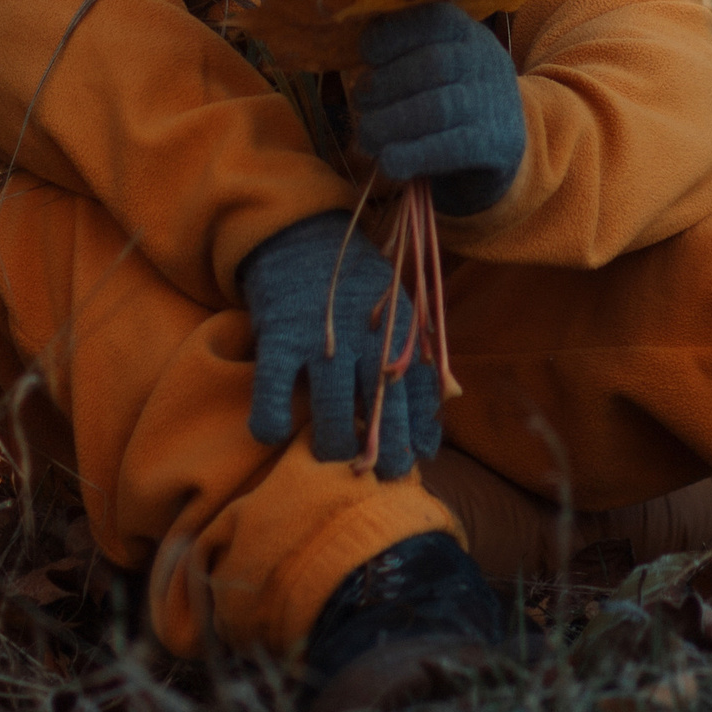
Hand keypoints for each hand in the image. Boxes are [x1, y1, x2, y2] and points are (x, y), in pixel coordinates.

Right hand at [241, 212, 442, 476]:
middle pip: (383, 414)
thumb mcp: (396, 311)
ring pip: (333, 414)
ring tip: (329, 456)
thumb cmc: (353, 285)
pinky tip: (274, 432)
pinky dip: (271, 423)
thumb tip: (439, 429)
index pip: (420, 396)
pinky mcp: (280, 338)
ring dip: (333, 446)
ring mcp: (322, 340)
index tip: (416, 462)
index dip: (418, 436)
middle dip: (385, 456)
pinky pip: (274, 394)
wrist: (301, 234)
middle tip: (377, 477)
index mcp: (401, 331)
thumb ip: (419, 362)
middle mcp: (366, 339)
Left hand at [355, 1, 525, 215]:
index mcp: (468, 33)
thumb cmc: (454, 95)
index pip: (435, 18)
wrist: (503, 142)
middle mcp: (486, 61)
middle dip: (386, 83)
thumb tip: (359, 78)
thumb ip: (404, 58)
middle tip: (361, 101)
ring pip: (437, 108)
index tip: (367, 54)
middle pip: (433, 65)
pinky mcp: (496, 144)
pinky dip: (412, 155)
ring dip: (390, 123)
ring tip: (368, 134)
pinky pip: (450, 148)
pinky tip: (389, 162)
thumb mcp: (439, 64)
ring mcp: (494, 103)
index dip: (394, 33)